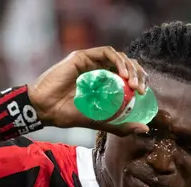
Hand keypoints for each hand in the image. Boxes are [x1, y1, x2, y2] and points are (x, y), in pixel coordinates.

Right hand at [28, 46, 149, 135]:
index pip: (127, 77)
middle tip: (141, 90)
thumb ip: (120, 125)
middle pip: (126, 65)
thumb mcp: (99, 121)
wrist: (45, 109)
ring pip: (119, 57)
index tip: (144, 94)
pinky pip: (107, 52)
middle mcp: (98, 70)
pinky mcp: (83, 56)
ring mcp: (91, 62)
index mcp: (103, 83)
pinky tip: (123, 75)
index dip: (140, 82)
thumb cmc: (67, 115)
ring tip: (134, 84)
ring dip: (130, 68)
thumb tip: (144, 129)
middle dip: (138, 75)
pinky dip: (118, 61)